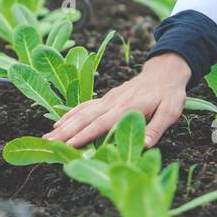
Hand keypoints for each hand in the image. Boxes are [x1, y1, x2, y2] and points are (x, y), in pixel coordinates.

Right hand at [42, 52, 191, 148]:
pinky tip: (58, 123)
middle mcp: (113, 102)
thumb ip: (156, 128)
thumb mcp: (170, 111)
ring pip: (81, 112)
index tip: (68, 145)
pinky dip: (70, 114)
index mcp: (127, 107)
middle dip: (65, 132)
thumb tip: (144, 144)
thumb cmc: (169, 94)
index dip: (85, 135)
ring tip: (46, 138)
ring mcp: (108, 99)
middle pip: (85, 118)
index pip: (102, 124)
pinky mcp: (107, 98)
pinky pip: (85, 106)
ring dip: (63, 125)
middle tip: (47, 145)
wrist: (165, 71)